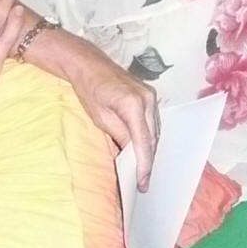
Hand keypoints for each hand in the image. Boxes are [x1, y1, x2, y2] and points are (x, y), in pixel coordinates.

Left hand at [76, 50, 159, 189]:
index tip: (142, 183)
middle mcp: (148, 99)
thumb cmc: (90, 90)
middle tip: (142, 182)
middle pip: (153, 138)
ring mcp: (151, 96)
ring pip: (156, 131)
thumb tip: (131, 156)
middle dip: (148, 161)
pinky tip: (142, 149)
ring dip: (150, 150)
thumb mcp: (101, 118)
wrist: (90, 64)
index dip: (144, 165)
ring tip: (142, 170)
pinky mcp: (150, 95)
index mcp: (134, 104)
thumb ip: (120, 136)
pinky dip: (149, 137)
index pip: (144, 141)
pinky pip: (153, 122)